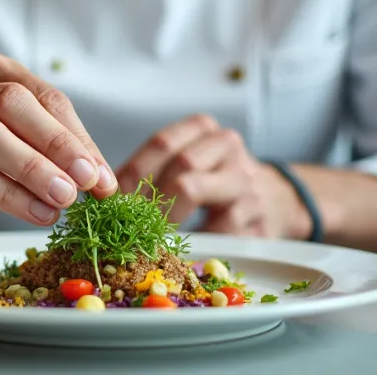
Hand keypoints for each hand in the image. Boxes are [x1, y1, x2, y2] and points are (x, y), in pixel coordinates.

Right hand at [0, 54, 118, 227]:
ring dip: (31, 169)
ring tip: (63, 198)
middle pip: (12, 104)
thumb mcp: (31, 144)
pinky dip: (9, 195)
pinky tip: (37, 213)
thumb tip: (104, 182)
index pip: (47, 98)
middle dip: (55, 143)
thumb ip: (64, 154)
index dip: (77, 136)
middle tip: (85, 181)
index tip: (102, 175)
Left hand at [116, 115, 310, 238]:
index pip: (163, 143)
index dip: (132, 170)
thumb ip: (152, 173)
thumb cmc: (215, 184)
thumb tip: (100, 194)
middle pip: (179, 163)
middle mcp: (228, 147)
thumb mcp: (187, 165)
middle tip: (123, 220)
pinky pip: (215, 227)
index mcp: (205, 130)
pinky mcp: (257, 216)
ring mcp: (246, 180)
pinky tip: (180, 246)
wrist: (277, 202)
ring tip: (147, 232)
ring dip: (164, 214)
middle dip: (146, 194)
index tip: (107, 195)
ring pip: (194, 188)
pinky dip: (192, 238)